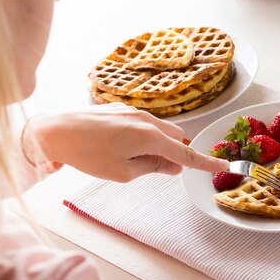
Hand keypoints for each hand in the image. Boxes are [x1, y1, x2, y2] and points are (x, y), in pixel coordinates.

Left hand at [24, 103, 228, 181]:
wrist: (56, 132)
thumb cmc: (88, 155)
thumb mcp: (123, 172)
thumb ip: (153, 167)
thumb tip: (173, 166)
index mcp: (149, 137)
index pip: (185, 153)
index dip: (204, 162)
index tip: (222, 166)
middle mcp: (146, 119)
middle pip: (176, 137)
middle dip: (175, 153)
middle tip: (157, 169)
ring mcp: (133, 110)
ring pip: (160, 129)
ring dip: (158, 144)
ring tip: (130, 158)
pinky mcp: (121, 107)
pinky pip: (144, 122)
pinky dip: (144, 135)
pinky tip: (118, 145)